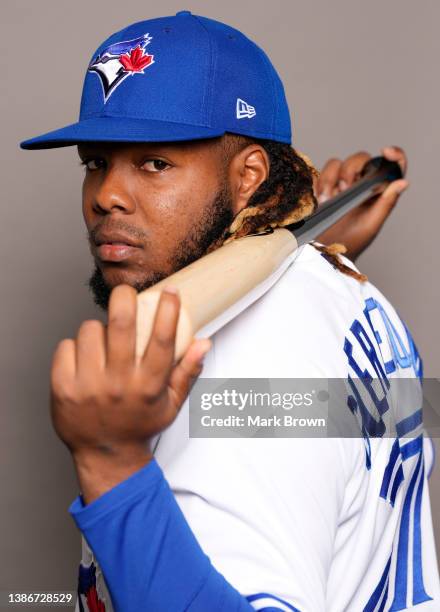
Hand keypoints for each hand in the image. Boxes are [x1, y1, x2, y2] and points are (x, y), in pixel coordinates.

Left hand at [50, 284, 210, 503]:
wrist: (105, 454)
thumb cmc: (139, 425)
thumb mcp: (171, 404)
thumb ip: (187, 371)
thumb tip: (204, 342)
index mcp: (148, 386)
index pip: (162, 340)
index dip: (168, 310)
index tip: (170, 291)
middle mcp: (119, 384)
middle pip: (122, 324)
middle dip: (125, 297)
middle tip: (126, 293)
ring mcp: (88, 386)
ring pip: (90, 330)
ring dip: (97, 327)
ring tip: (102, 340)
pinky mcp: (63, 387)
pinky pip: (66, 346)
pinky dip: (75, 346)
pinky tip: (84, 358)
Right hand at [314, 147, 408, 259]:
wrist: (324, 254)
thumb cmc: (350, 243)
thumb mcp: (371, 224)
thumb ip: (386, 202)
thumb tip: (402, 182)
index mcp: (378, 192)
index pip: (392, 166)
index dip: (394, 154)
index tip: (386, 152)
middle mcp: (360, 186)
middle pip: (361, 159)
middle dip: (352, 168)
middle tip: (345, 186)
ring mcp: (340, 186)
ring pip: (337, 163)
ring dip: (331, 177)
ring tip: (329, 197)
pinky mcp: (323, 188)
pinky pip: (321, 173)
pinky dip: (320, 182)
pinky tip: (321, 198)